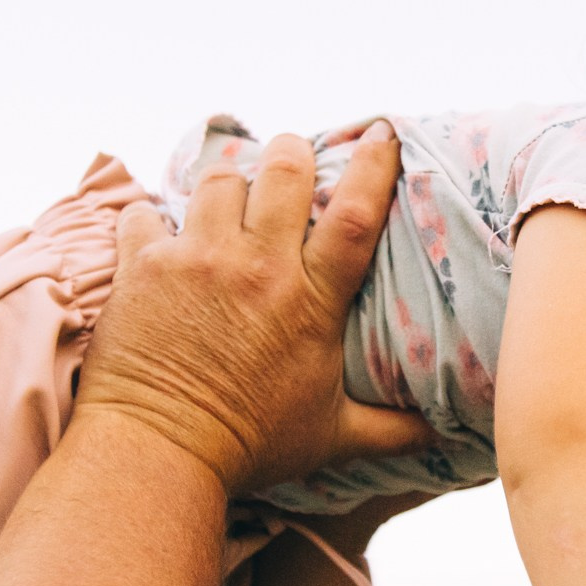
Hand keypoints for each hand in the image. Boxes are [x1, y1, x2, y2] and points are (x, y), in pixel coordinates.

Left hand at [77, 124, 432, 492]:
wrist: (160, 453)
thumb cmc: (250, 445)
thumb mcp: (332, 437)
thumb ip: (390, 429)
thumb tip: (443, 435)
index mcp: (310, 300)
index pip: (355, 214)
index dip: (374, 165)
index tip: (382, 133)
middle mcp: (257, 266)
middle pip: (284, 170)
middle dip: (291, 155)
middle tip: (290, 162)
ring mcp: (197, 260)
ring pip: (218, 179)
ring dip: (227, 183)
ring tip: (228, 199)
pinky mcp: (143, 266)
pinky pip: (145, 213)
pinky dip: (151, 221)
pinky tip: (157, 237)